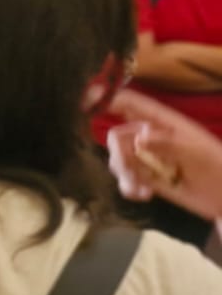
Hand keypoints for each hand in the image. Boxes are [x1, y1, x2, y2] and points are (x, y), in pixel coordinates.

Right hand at [104, 89, 221, 219]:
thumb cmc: (218, 168)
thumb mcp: (197, 152)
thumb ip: (168, 143)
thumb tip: (138, 137)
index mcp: (163, 122)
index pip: (130, 104)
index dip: (107, 99)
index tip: (85, 103)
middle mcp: (150, 137)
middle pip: (117, 136)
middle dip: (119, 154)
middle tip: (131, 170)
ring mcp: (147, 158)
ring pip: (117, 159)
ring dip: (126, 175)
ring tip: (144, 190)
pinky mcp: (146, 178)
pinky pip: (124, 180)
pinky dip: (129, 187)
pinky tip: (144, 195)